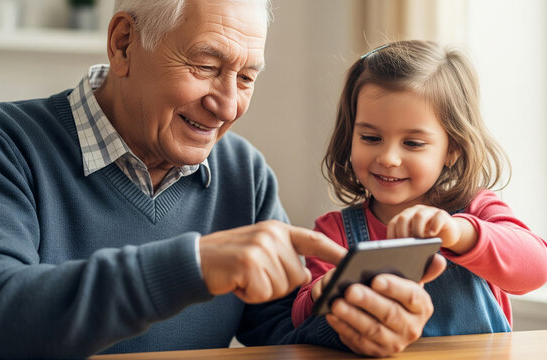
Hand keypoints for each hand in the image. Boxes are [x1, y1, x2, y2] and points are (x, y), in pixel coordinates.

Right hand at [199, 220, 346, 302]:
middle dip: (277, 284)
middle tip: (253, 274)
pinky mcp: (248, 264)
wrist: (195, 260)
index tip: (352, 259)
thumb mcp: (260, 248)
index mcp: (277, 229)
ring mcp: (260, 248)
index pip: (313, 240)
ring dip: (262, 290)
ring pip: (281, 287)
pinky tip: (237, 282)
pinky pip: (263, 293)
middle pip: (297, 276)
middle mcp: (271, 235)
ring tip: (244, 277)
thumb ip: (285, 256)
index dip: (334, 251)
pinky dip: (249, 295)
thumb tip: (307, 272)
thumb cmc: (229, 258)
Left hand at [325, 254, 445, 356]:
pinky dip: (344, 328)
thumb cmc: (397, 294)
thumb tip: (439, 258)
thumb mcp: (411, 281)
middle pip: (390, 314)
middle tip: (350, 289)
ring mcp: (394, 342)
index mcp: (422, 306)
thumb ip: (423, 268)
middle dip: (368, 301)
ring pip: (372, 330)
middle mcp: (412, 327)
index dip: (394, 288)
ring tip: (337, 302)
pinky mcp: (377, 352)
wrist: (391, 320)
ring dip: (353, 316)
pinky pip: (358, 342)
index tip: (376, 279)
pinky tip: (332, 316)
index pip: (411, 296)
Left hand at [386, 204, 476, 253]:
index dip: (392, 235)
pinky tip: (432, 235)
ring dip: (417, 229)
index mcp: (405, 217)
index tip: (393, 248)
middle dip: (401, 232)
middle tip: (405, 246)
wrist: (448, 233)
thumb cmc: (428, 240)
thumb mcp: (416, 242)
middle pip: (403, 218)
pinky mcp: (442, 214)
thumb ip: (407, 247)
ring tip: (419, 242)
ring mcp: (428, 211)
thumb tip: (397, 259)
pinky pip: (438, 216)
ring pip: (419, 215)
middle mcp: (414, 212)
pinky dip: (434, 225)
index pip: (393, 223)